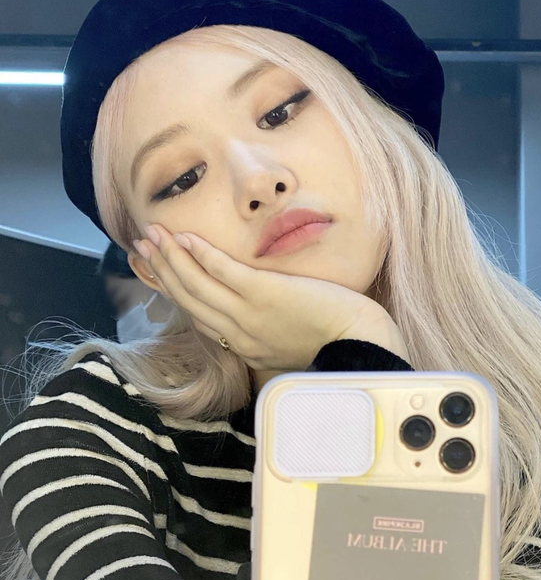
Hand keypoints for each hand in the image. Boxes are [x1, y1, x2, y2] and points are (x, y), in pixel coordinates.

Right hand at [134, 224, 407, 370]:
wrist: (358, 342)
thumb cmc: (332, 337)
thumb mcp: (287, 340)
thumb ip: (263, 328)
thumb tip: (252, 308)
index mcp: (243, 344)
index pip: (198, 314)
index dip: (174, 289)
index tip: (158, 268)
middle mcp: (237, 332)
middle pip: (189, 298)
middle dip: (162, 269)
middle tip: (142, 244)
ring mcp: (249, 314)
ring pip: (198, 285)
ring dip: (171, 258)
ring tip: (152, 235)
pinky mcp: (264, 295)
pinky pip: (224, 273)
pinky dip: (201, 256)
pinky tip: (185, 239)